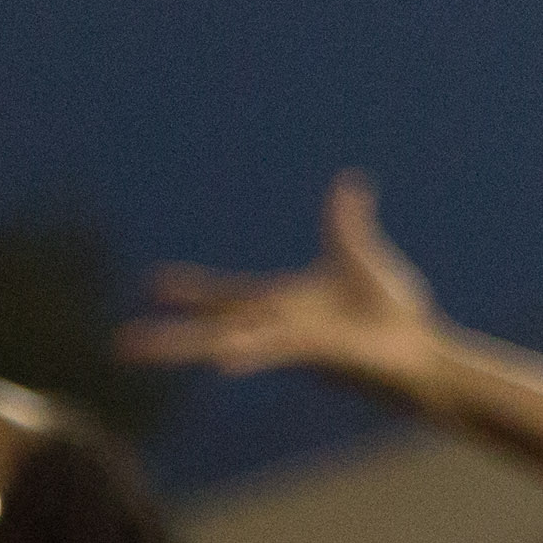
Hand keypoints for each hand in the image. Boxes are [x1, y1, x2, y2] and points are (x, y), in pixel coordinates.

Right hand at [129, 173, 445, 388]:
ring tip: (145, 349)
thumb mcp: (362, 257)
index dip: (192, 291)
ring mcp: (296, 343)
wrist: (424, 349)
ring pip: (234, 344)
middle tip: (118, 345)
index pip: (228, 297)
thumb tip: (350, 182)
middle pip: (214, 329)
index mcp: (284, 306)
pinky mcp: (320, 354)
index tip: (151, 283)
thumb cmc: (393, 313)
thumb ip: (348, 223)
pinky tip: (222, 360)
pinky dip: (249, 352)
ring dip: (193, 346)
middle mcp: (281, 328)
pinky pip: (277, 351)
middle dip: (168, 337)